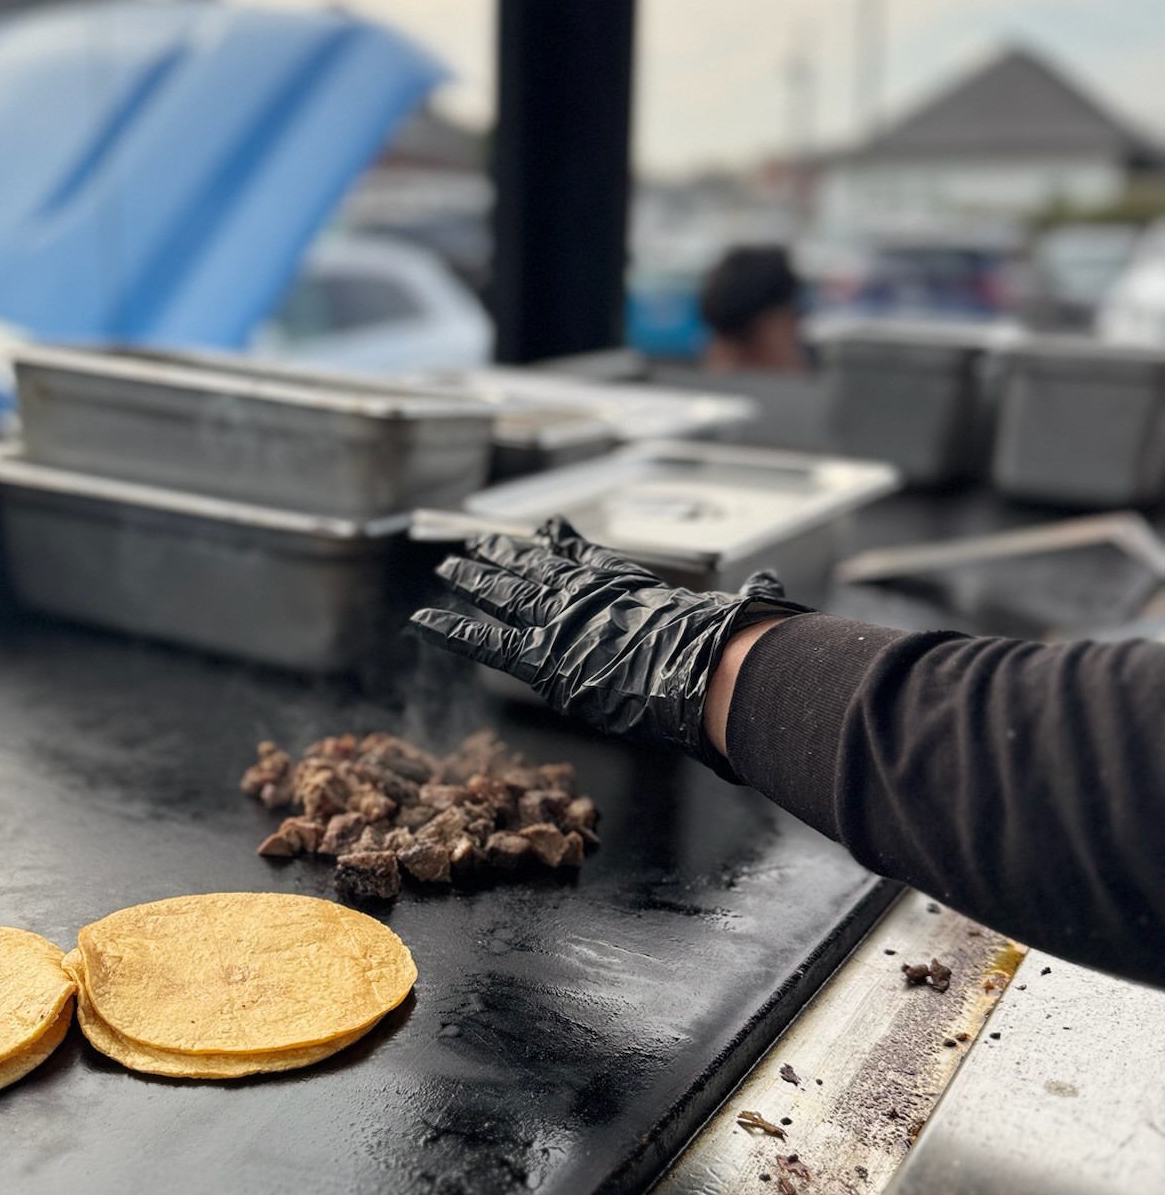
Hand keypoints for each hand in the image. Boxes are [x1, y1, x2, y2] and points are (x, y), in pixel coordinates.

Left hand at [410, 516, 807, 776]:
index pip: (586, 558)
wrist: (701, 666)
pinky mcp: (538, 655)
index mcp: (624, 582)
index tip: (548, 528)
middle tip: (478, 542)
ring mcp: (557, 621)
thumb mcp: (736, 611)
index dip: (563, 544)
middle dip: (504, 555)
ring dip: (472, 578)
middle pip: (535, 569)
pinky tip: (419, 618)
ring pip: (503, 593)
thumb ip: (748, 595)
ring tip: (446, 565)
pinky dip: (450, 628)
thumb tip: (773, 582)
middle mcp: (585, 594)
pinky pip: (483, 641)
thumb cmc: (723, 646)